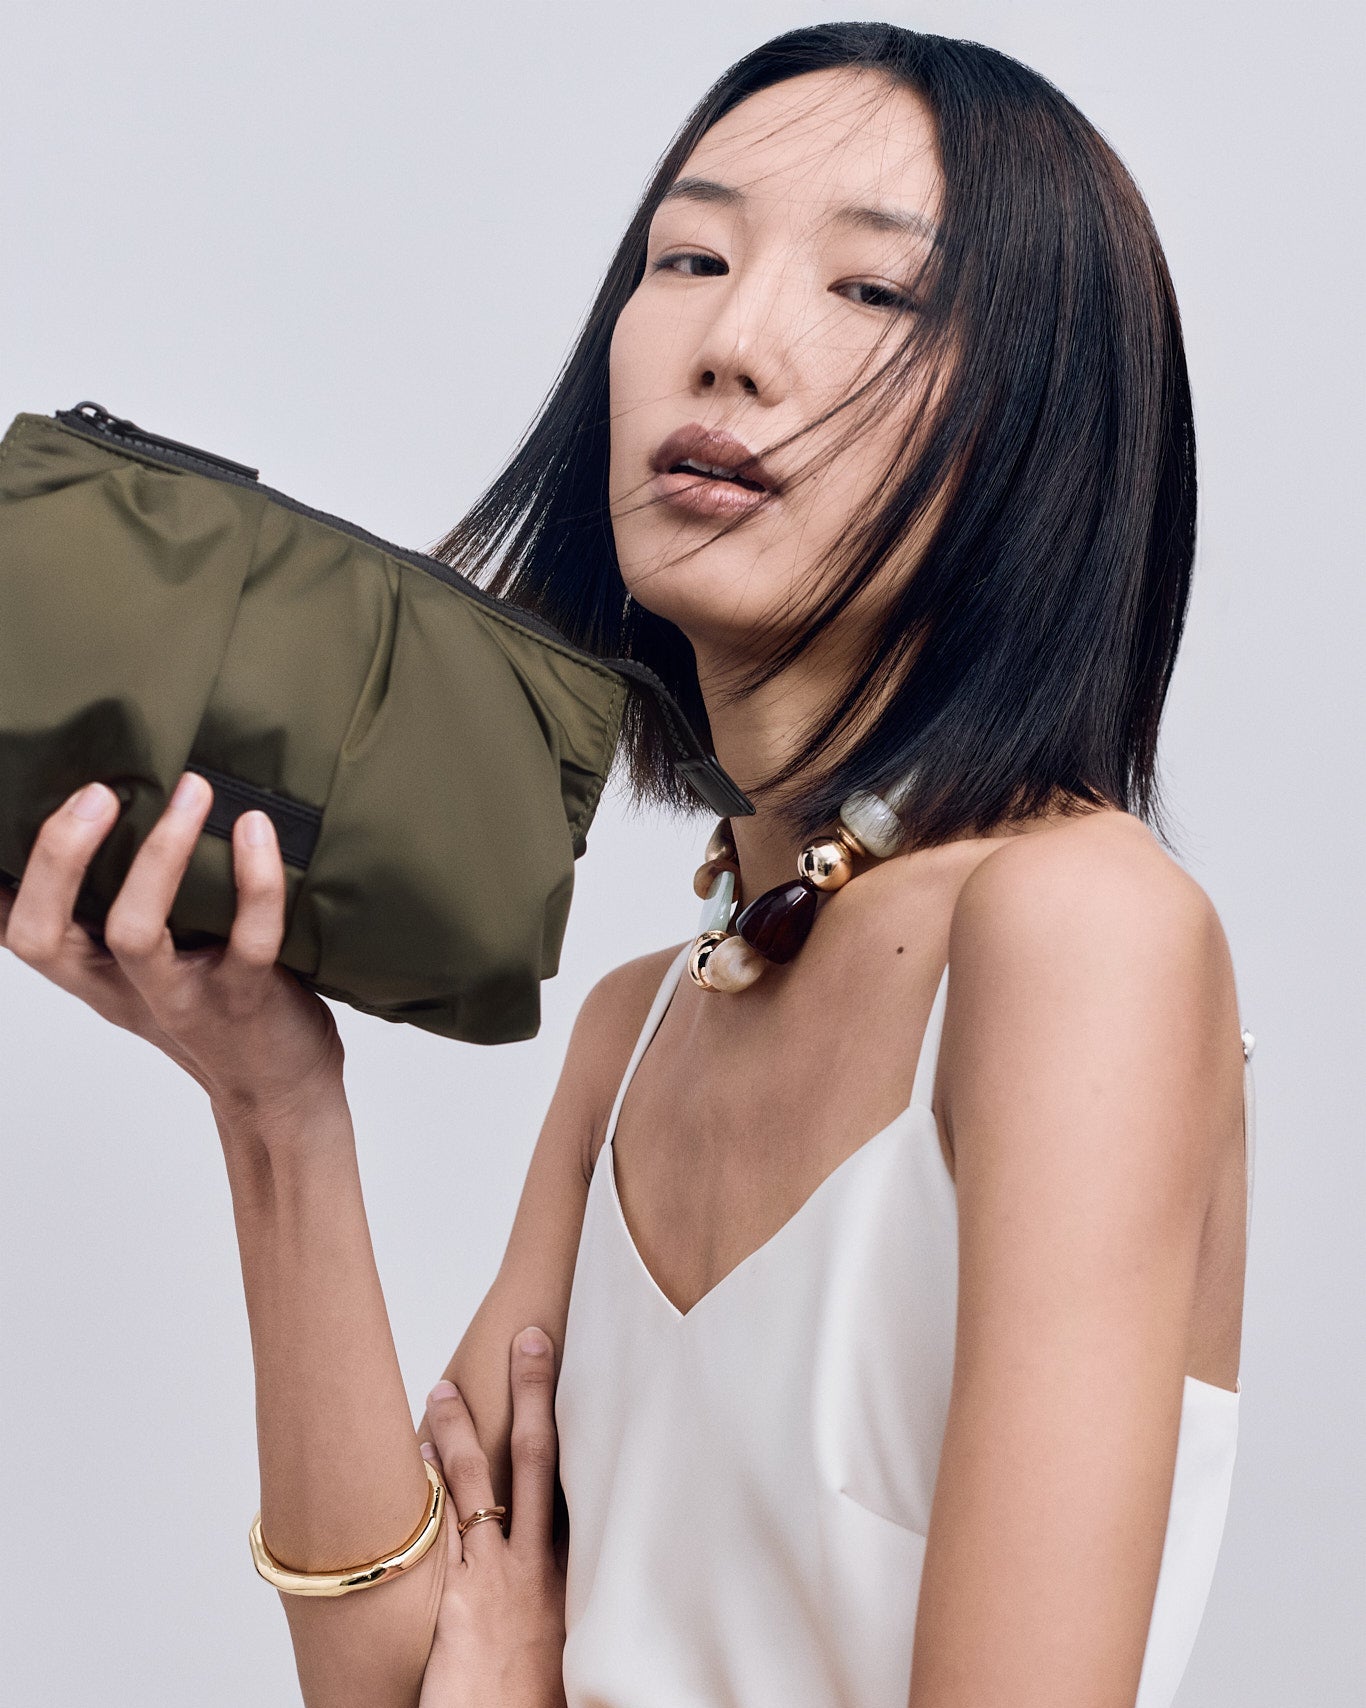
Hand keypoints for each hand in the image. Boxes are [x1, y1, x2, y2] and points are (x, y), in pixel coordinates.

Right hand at [0, 774, 341, 1117]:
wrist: (281, 1095)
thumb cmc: (219, 1014)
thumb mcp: (150, 970)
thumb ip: (125, 914)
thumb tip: (125, 812)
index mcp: (91, 974)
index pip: (17, 930)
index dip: (2, 882)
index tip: (11, 808)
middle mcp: (120, 987)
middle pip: (44, 935)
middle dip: (57, 856)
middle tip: (96, 790)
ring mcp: (181, 997)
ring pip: (134, 933)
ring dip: (160, 855)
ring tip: (191, 790)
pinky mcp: (246, 999)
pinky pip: (248, 938)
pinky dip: (255, 881)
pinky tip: (257, 830)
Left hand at [418, 1330, 567, 1707]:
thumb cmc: (536, 1702)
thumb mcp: (561, 1640)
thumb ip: (553, 1596)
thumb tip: (549, 1571)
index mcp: (573, 1570)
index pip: (575, 1478)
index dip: (570, 1422)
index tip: (568, 1378)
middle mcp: (541, 1562)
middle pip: (542, 1457)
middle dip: (536, 1393)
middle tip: (530, 1336)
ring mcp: (499, 1575)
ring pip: (483, 1480)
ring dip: (462, 1427)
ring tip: (442, 1386)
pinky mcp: (461, 1598)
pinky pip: (441, 1524)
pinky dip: (428, 1484)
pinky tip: (412, 1454)